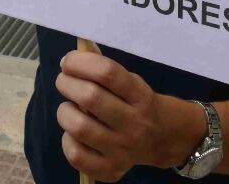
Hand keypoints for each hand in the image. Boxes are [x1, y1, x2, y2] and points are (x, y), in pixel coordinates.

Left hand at [55, 51, 204, 180]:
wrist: (164, 138)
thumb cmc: (138, 103)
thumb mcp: (131, 82)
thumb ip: (104, 71)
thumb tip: (71, 59)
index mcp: (140, 96)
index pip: (107, 73)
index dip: (80, 62)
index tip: (68, 62)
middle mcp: (134, 123)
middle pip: (90, 98)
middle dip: (67, 84)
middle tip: (64, 81)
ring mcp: (123, 150)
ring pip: (79, 127)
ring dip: (65, 112)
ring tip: (69, 108)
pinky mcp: (112, 169)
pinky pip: (77, 156)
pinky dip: (67, 141)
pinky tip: (74, 134)